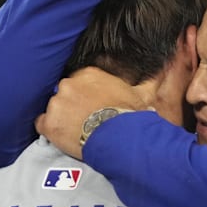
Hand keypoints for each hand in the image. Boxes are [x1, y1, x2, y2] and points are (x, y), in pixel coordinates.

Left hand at [35, 67, 151, 158]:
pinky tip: (62, 136)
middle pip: (65, 93)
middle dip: (72, 105)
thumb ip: (148, 80)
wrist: (119, 139)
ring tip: (77, 131)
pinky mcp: (49, 123)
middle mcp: (70, 84)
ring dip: (62, 118)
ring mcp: (57, 103)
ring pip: (54, 108)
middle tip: (85, 120)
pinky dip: (49, 130)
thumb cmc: (131, 116)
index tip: (93, 107)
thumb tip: (165, 67)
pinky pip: (41, 124)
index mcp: (89, 74)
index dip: (86, 95)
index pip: (80, 81)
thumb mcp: (142, 95)